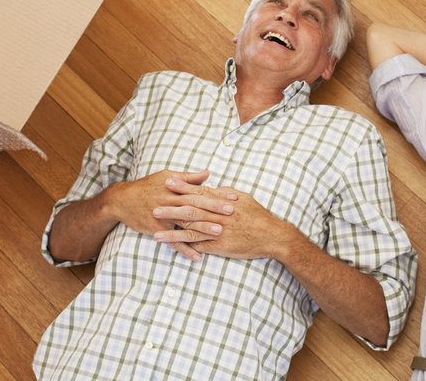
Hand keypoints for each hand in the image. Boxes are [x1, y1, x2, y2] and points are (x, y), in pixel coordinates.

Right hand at [103, 170, 234, 250]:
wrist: (122, 200)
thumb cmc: (147, 187)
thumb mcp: (166, 176)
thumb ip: (189, 177)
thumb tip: (208, 173)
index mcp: (176, 188)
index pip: (201, 191)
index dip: (217, 195)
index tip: (234, 198)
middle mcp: (171, 201)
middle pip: (196, 205)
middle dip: (215, 209)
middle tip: (233, 213)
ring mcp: (164, 216)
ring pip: (186, 223)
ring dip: (203, 228)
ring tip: (220, 233)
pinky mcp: (157, 229)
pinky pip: (173, 241)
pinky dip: (186, 249)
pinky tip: (198, 256)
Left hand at [156, 186, 300, 261]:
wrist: (272, 236)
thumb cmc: (259, 216)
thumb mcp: (244, 198)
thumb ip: (227, 193)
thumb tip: (214, 187)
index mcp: (223, 201)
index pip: (199, 192)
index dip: (183, 187)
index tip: (168, 181)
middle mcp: (218, 214)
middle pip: (191, 208)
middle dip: (171, 204)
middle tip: (153, 201)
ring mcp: (218, 230)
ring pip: (190, 227)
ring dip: (171, 226)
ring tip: (154, 224)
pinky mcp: (219, 245)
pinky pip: (196, 244)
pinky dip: (181, 243)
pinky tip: (168, 243)